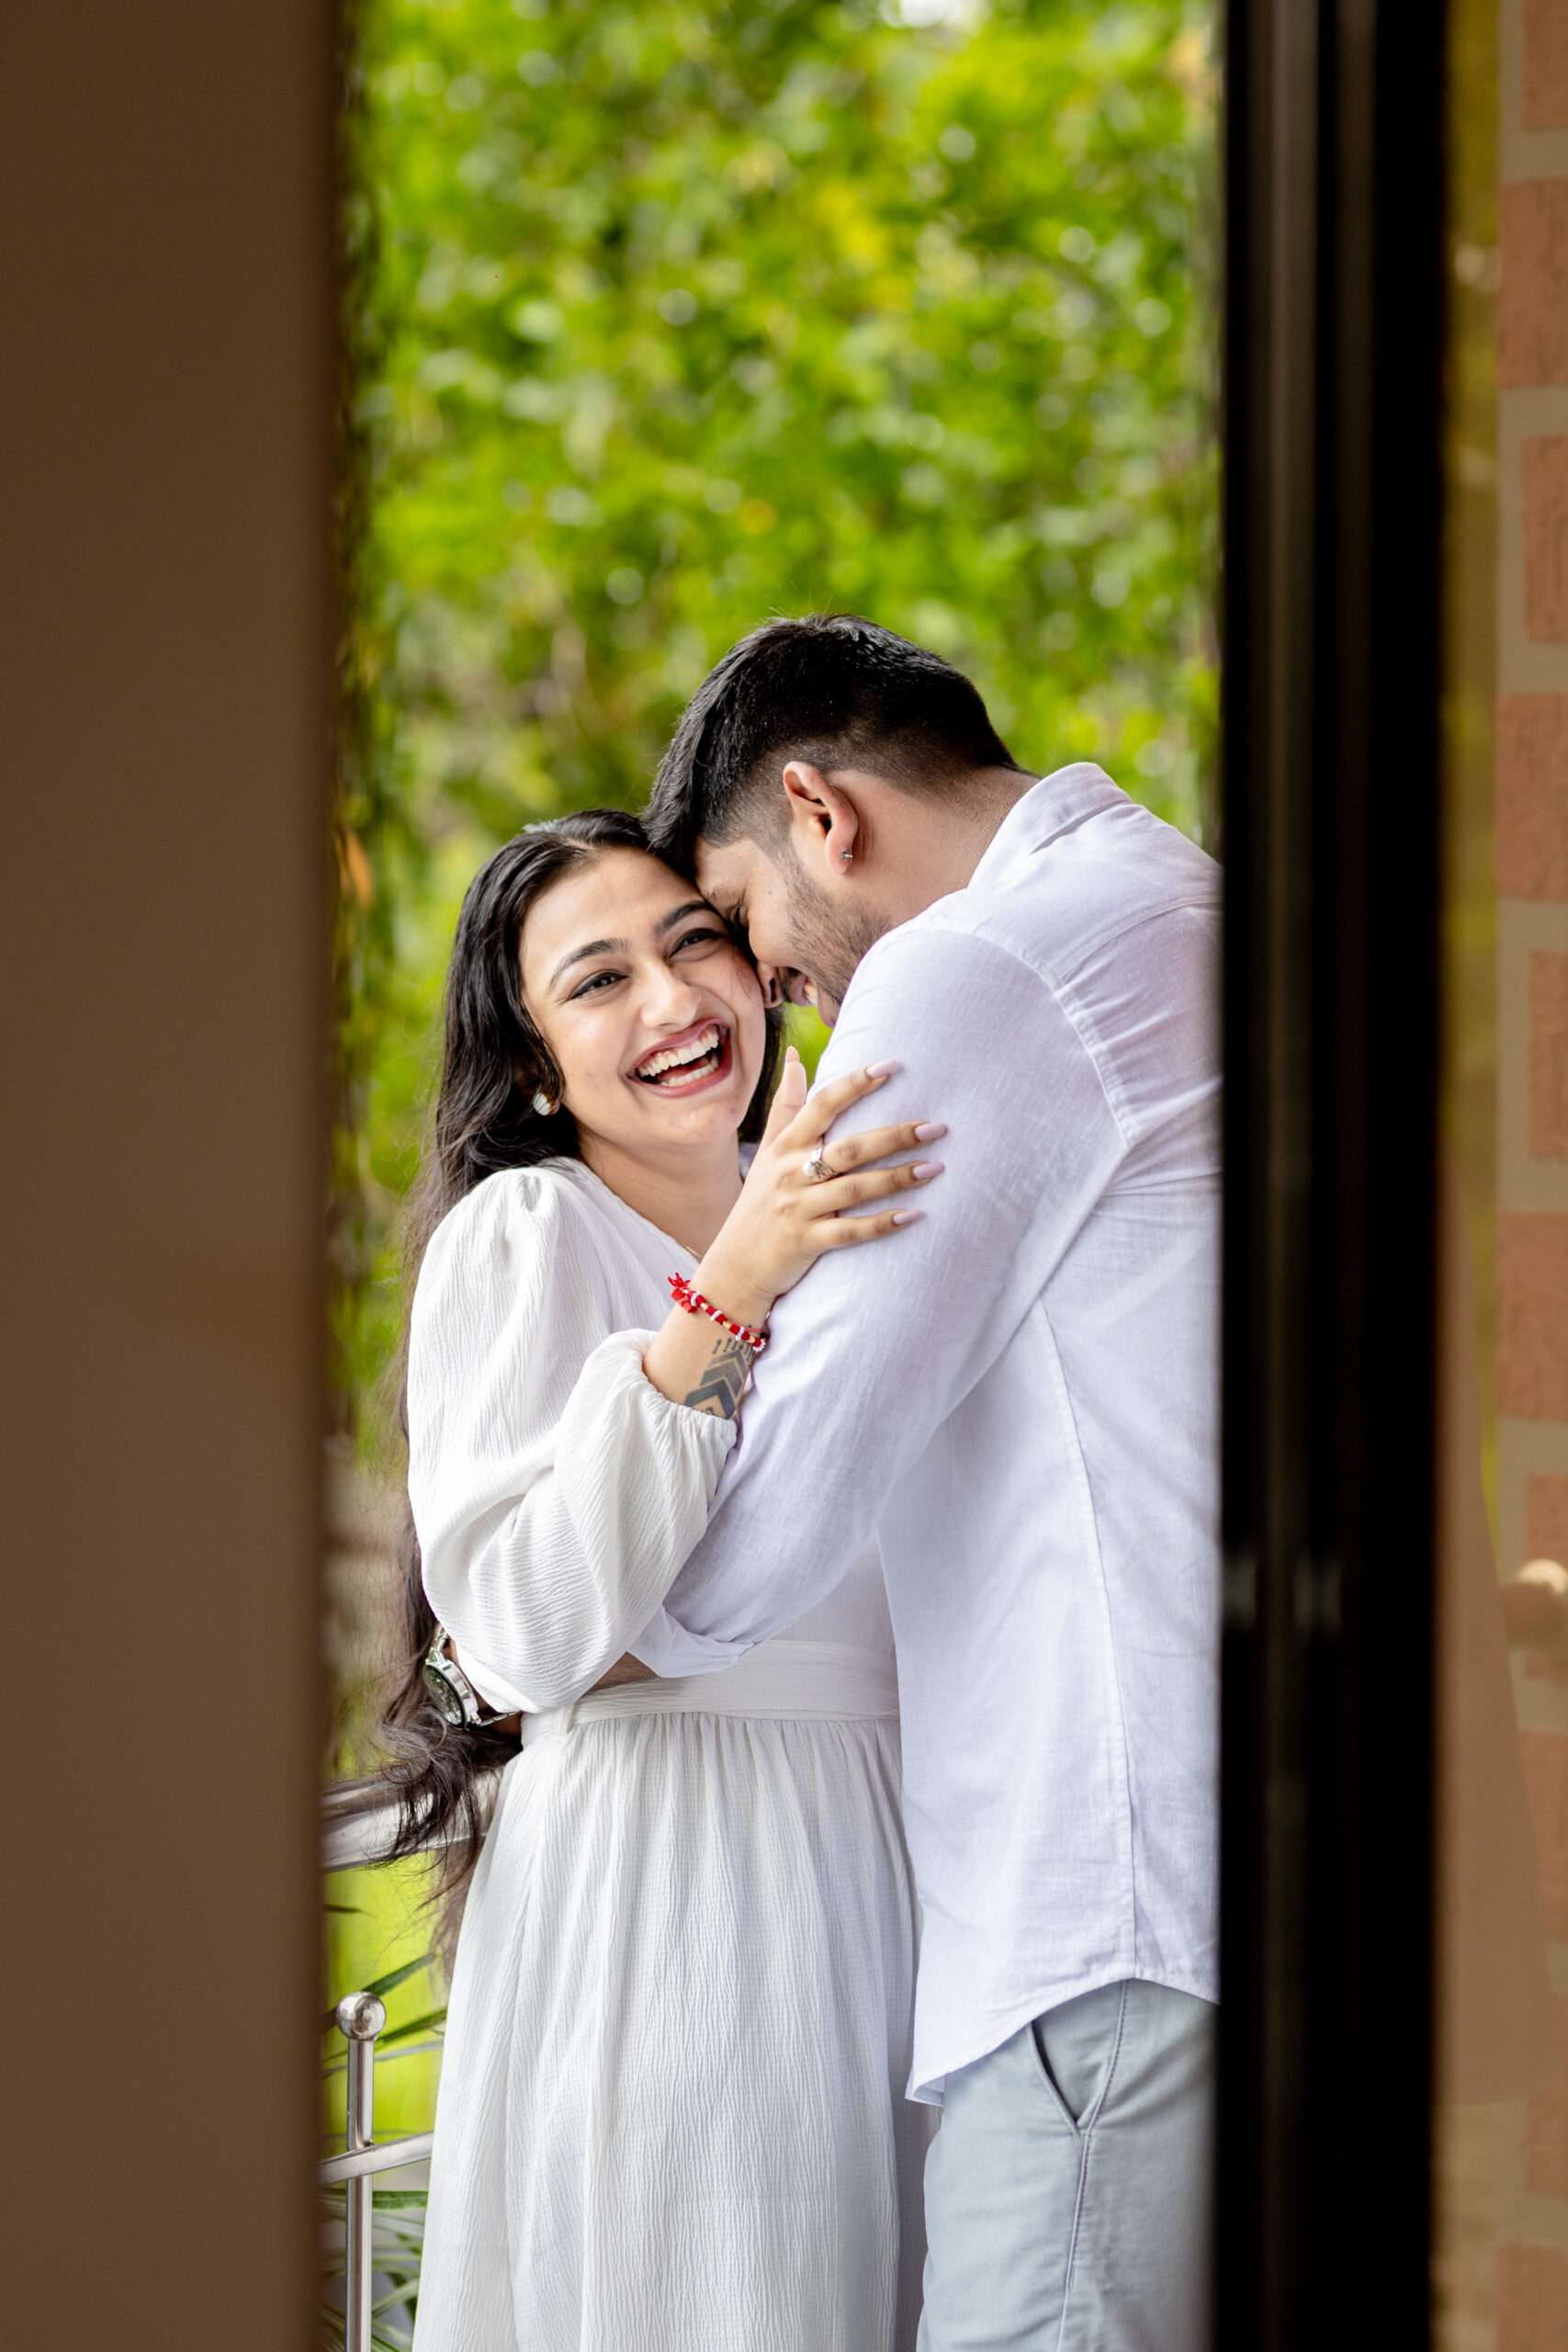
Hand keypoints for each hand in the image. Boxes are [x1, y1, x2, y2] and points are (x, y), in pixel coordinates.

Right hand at [695, 1048, 945, 1330]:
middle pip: (848, 1148)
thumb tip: (795, 1057)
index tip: (892, 1066)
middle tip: (935, 1127)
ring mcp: (798, 1209)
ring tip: (935, 1167)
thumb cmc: (759, 1204)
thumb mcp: (767, 1152)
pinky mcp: (806, 1242)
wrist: (734, 1267)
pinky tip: (913, 1215)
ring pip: (854, 1189)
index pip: (822, 1106)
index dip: (855, 1084)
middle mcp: (791, 1173)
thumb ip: (785, 1105)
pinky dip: (881, 1224)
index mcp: (785, 1147)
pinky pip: (850, 1231)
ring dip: (897, 1178)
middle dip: (894, 1136)